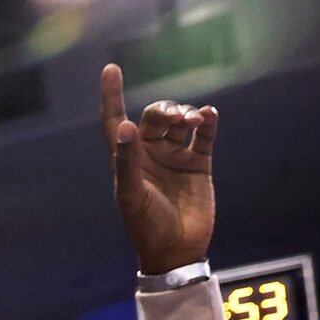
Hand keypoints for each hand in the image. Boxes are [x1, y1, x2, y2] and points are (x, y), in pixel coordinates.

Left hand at [99, 63, 216, 274]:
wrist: (177, 250)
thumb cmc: (146, 225)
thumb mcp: (132, 195)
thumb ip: (127, 161)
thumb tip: (125, 127)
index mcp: (127, 159)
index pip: (115, 120)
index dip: (112, 95)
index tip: (110, 69)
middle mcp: (150, 154)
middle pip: (154, 117)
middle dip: (164, 110)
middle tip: (176, 118)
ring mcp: (175, 157)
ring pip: (179, 123)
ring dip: (186, 114)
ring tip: (194, 120)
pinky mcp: (198, 164)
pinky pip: (203, 137)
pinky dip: (207, 123)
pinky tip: (209, 116)